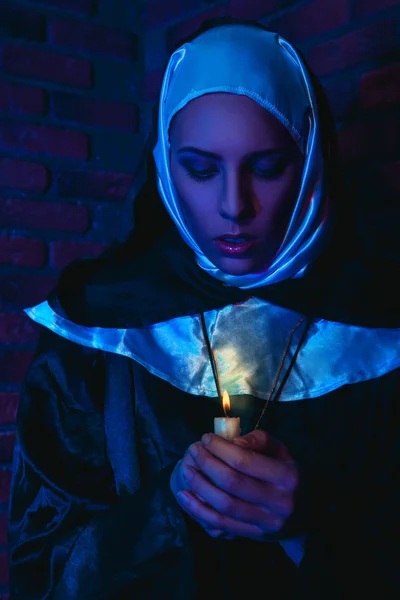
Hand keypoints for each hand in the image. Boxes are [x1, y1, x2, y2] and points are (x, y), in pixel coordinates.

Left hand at [172, 430, 298, 540]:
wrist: (305, 516)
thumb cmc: (287, 476)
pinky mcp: (252, 535)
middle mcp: (278, 502)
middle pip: (232, 483)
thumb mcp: (282, 452)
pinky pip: (220, 525)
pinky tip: (185, 496)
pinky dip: (198, 510)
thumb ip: (260, 440)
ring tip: (186, 470)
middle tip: (194, 450)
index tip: (206, 438)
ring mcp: (265, 522)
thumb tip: (233, 441)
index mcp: (286, 477)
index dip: (221, 448)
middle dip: (207, 464)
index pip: (245, 461)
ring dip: (199, 487)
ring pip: (224, 506)